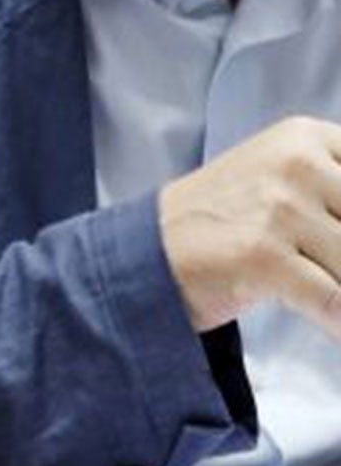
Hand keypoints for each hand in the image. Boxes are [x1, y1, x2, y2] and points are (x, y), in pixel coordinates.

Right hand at [158, 115, 340, 341]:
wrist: (145, 251)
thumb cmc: (222, 223)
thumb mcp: (284, 178)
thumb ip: (337, 191)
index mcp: (307, 138)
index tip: (340, 239)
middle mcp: (296, 163)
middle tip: (333, 267)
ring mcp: (278, 208)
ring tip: (326, 295)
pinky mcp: (262, 254)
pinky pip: (333, 300)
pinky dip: (338, 322)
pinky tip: (334, 327)